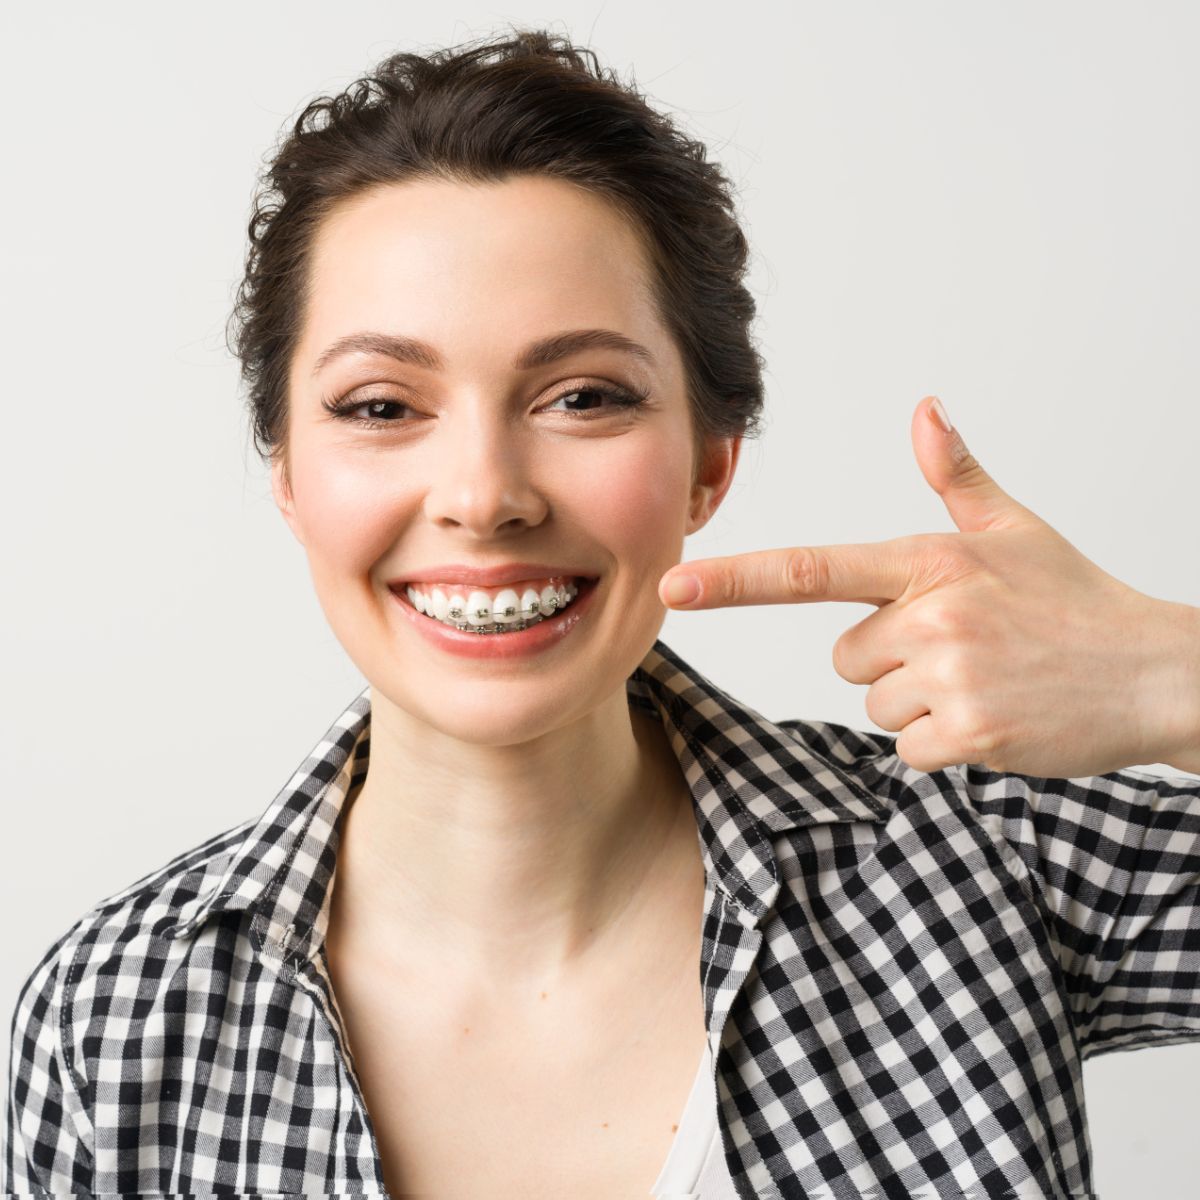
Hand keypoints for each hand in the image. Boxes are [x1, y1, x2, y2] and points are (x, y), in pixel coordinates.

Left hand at [658, 396, 1195, 777]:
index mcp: (929, 560)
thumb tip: (925, 409)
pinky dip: (943, 743)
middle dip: (890, 659)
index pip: (811, 571)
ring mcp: (951, 676)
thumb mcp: (1016, 528)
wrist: (1158, 673)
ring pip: (875, 702)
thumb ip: (957, 475)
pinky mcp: (970, 734)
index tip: (674, 589)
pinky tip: (994, 717)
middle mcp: (931, 615)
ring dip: (918, 702)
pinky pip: (908, 747)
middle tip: (963, 650)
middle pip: (846, 656)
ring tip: (985, 681)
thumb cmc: (1077, 601)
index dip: (736, 581)